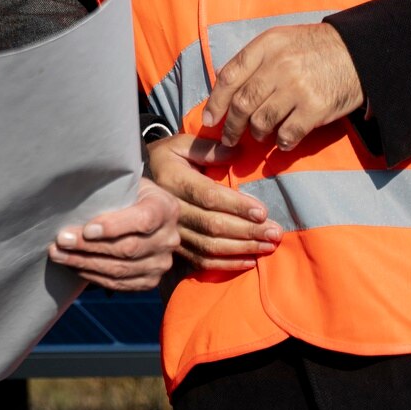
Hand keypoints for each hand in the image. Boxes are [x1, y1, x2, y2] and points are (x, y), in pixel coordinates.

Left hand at [47, 178, 180, 292]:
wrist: (145, 213)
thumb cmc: (128, 194)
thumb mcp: (125, 184)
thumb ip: (110, 190)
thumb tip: (73, 197)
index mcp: (166, 208)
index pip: (143, 220)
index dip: (114, 226)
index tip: (87, 229)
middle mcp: (169, 238)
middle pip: (128, 248)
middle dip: (89, 246)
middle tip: (61, 240)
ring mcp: (161, 263)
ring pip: (121, 270)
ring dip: (85, 263)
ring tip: (58, 254)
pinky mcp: (150, 281)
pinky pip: (120, 284)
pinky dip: (93, 276)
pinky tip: (73, 266)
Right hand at [147, 132, 280, 271]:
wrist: (134, 184)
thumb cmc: (166, 159)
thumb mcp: (182, 144)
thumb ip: (208, 148)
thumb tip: (237, 153)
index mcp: (173, 180)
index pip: (209, 196)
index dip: (236, 206)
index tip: (263, 212)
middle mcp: (171, 210)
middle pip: (213, 225)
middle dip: (248, 231)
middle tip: (275, 233)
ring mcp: (172, 232)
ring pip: (210, 246)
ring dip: (242, 249)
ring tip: (268, 246)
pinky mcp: (176, 247)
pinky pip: (202, 261)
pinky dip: (227, 264)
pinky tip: (249, 261)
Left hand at [203, 23, 361, 150]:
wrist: (359, 51)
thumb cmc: (314, 48)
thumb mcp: (280, 40)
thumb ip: (253, 60)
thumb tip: (224, 85)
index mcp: (266, 46)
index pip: (229, 76)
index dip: (215, 101)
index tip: (210, 119)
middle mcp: (279, 66)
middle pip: (242, 103)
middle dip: (231, 126)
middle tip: (229, 137)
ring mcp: (297, 87)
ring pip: (261, 121)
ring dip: (256, 134)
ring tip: (259, 136)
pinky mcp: (316, 108)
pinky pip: (288, 134)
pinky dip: (281, 143)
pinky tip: (282, 142)